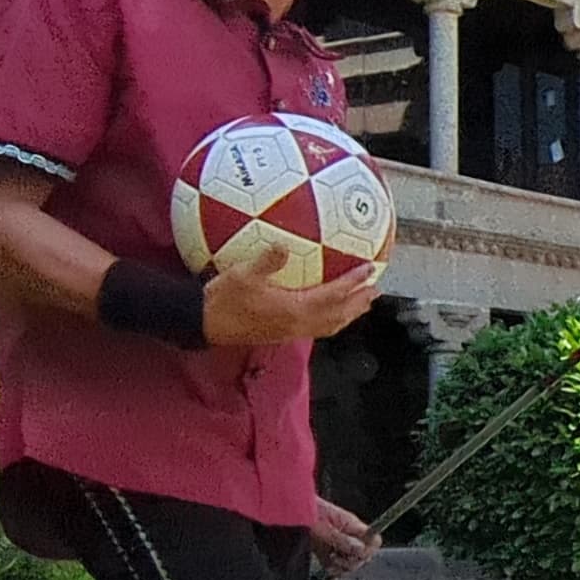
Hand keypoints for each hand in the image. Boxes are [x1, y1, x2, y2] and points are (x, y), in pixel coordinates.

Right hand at [203, 259, 382, 346]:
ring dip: (348, 313)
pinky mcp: (282, 334)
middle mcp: (297, 325)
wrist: (203, 323)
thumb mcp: (242, 275)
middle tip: (375, 289)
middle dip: (359, 303)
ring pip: (329, 325)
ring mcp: (290, 332)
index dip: (353, 284)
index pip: (333, 297)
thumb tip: (283, 245)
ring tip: (361, 302)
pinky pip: (316, 327)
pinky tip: (328, 308)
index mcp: (293, 310)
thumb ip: (266, 261)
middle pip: (338, 316)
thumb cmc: (222, 299)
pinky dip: (331, 318)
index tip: (370, 271)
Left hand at [310, 500, 376, 575]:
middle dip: (351, 562)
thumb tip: (361, 549)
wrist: (287, 512)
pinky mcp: (326, 553)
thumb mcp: (323, 527)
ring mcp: (338, 545)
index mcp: (351, 525)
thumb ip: (342, 539)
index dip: (368, 551)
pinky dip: (333, 576)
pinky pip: (336, 568)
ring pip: (350, 565)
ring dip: (340, 569)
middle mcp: (348, 536)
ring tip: (328, 564)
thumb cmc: (305, 514)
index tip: (355, 554)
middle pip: (363, 557)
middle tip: (335, 558)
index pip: (374, 541)